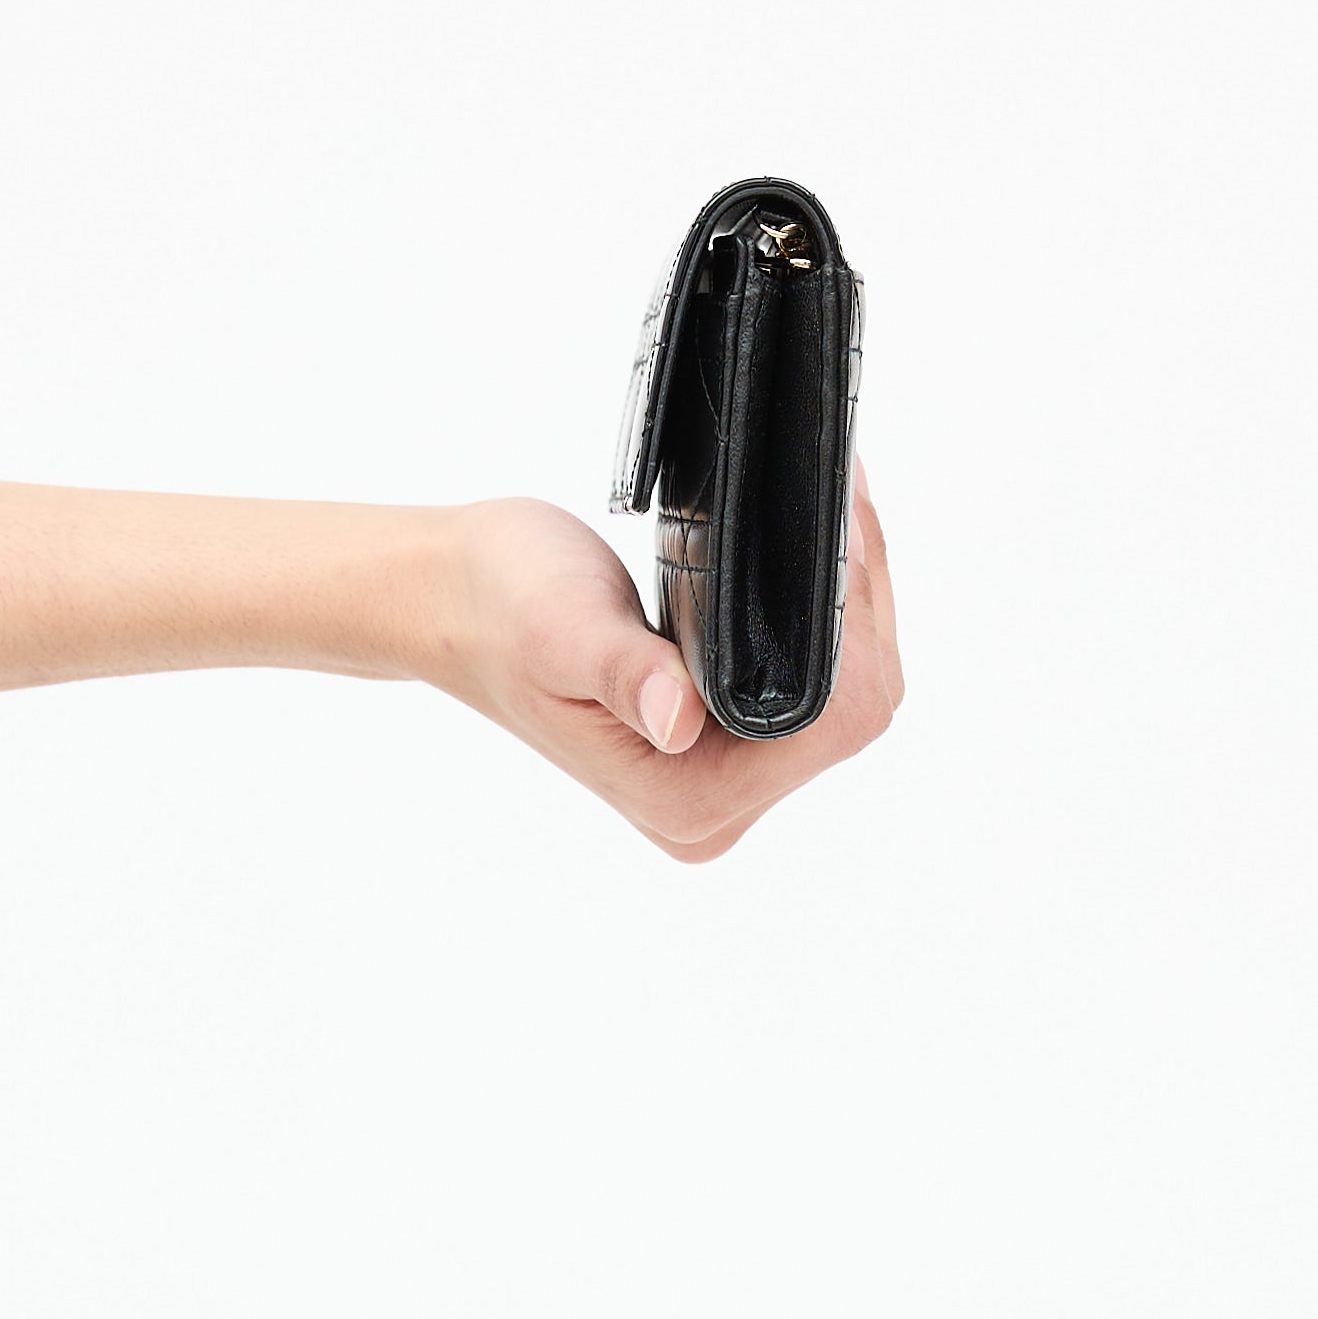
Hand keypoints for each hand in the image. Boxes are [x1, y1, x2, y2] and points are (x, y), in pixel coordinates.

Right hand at [419, 460, 902, 860]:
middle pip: (852, 716)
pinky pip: (806, 684)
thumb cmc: (498, 609)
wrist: (451, 598)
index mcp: (685, 801)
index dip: (859, 633)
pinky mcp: (721, 741)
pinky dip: (822, 620)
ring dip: (851, 610)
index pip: (834, 727)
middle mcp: (712, 810)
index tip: (846, 539)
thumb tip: (679, 719)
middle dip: (865, 610)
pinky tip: (817, 556)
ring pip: (840, 698)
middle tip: (847, 507)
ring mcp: (719, 780)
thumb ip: (627, 675)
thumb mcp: (565, 632)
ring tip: (839, 518)